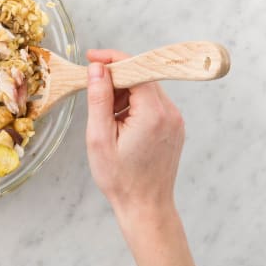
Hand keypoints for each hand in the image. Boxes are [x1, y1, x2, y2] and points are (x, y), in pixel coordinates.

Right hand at [85, 49, 184, 231]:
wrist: (145, 207)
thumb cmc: (120, 178)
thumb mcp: (99, 137)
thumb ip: (99, 99)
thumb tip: (97, 69)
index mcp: (153, 113)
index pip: (136, 68)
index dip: (112, 59)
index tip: (90, 58)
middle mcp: (170, 113)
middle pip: (142, 76)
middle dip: (115, 78)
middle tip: (91, 90)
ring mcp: (175, 120)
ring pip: (146, 90)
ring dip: (123, 94)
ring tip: (105, 118)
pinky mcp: (174, 128)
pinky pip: (152, 104)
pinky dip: (133, 106)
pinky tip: (118, 124)